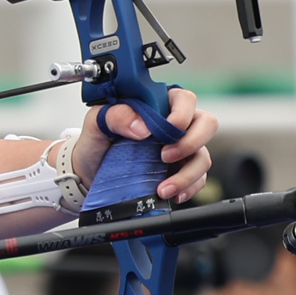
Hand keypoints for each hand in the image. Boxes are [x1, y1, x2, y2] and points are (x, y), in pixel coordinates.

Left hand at [71, 89, 218, 206]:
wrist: (89, 173)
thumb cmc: (96, 142)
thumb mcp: (96, 123)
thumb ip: (116, 115)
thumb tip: (141, 126)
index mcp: (158, 104)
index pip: (184, 99)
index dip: (182, 114)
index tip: (168, 129)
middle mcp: (175, 125)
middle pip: (206, 125)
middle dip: (191, 142)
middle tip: (165, 156)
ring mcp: (181, 149)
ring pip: (203, 156)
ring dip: (187, 175)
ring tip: (162, 188)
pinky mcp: (181, 172)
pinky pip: (198, 180)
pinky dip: (188, 189)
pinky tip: (172, 194)